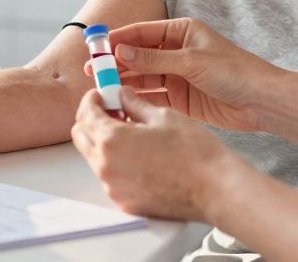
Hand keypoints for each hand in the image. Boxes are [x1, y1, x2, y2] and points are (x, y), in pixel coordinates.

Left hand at [71, 86, 236, 219]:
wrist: (216, 189)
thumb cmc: (195, 153)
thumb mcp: (163, 115)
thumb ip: (135, 103)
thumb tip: (122, 94)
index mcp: (112, 140)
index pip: (85, 114)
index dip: (91, 100)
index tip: (100, 94)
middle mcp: (107, 167)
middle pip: (81, 137)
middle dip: (92, 120)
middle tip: (112, 110)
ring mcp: (114, 188)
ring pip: (95, 158)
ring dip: (104, 142)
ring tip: (132, 133)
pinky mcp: (125, 202)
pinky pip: (111, 177)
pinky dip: (116, 163)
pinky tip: (140, 155)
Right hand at [89, 17, 282, 131]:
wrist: (261, 101)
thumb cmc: (234, 71)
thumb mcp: (191, 61)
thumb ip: (154, 59)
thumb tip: (122, 52)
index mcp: (181, 31)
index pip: (141, 33)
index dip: (118, 40)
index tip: (97, 48)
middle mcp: (176, 51)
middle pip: (138, 56)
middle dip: (116, 63)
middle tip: (93, 71)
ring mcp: (177, 75)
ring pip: (142, 76)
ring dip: (124, 81)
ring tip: (102, 88)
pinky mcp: (179, 97)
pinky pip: (152, 95)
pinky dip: (137, 98)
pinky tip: (121, 101)